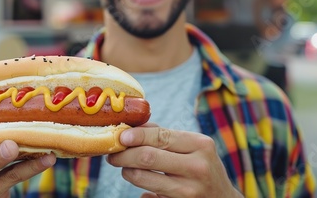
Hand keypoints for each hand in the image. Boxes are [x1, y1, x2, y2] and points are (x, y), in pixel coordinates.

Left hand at [107, 125, 242, 197]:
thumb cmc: (203, 166)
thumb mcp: (194, 147)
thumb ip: (165, 135)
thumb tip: (132, 127)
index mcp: (200, 145)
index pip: (160, 136)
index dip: (136, 135)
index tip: (120, 136)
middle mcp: (197, 167)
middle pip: (148, 157)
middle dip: (124, 154)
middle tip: (113, 154)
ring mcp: (189, 190)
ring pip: (143, 178)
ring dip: (127, 171)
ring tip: (124, 167)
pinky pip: (148, 196)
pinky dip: (139, 188)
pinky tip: (140, 181)